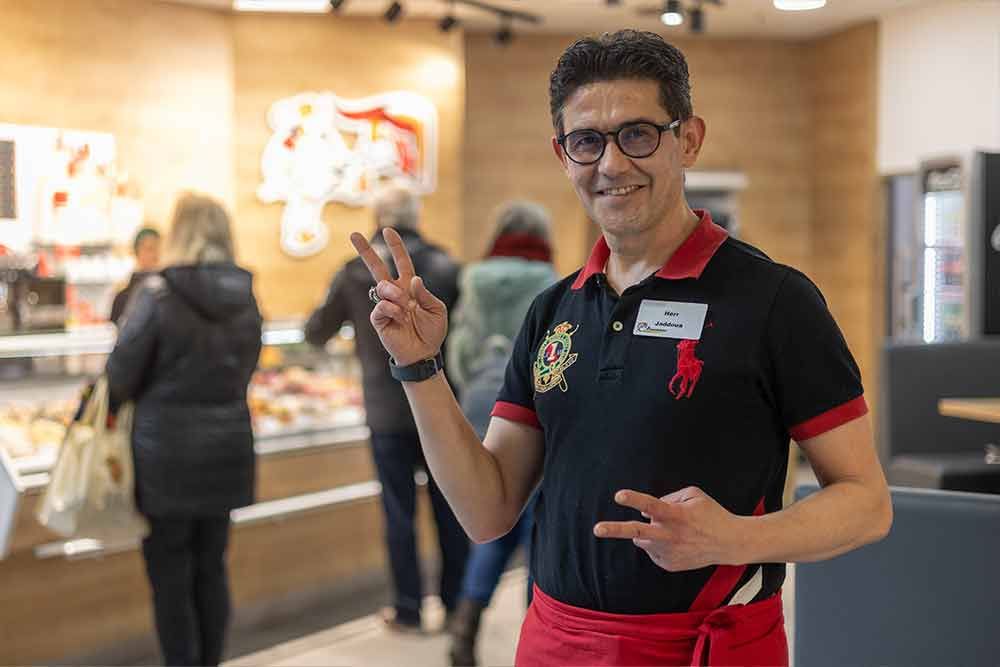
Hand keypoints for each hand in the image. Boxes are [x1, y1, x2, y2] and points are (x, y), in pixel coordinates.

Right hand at [350, 228, 447, 366]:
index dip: (395, 247)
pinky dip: (392, 309)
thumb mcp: (437, 310)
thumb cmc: (432, 332)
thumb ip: (425, 294)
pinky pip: (380, 306)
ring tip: (406, 308)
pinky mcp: (378, 319)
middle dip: (365, 251)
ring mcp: (385, 305)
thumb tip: (412, 279)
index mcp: (409, 287)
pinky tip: (400, 318)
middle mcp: (395, 293)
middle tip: (353, 234)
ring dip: (395, 294)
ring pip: (381, 287)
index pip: (401, 262)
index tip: (388, 231)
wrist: (423, 354)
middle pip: (377, 268)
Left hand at [593, 486, 742, 571]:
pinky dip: (658, 544)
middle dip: (615, 530)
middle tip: (596, 529)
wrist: (729, 544)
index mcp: (676, 515)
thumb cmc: (711, 514)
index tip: (618, 496)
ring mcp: (668, 552)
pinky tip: (677, 542)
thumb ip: (669, 497)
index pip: (652, 505)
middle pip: (637, 532)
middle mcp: (670, 535)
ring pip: (642, 539)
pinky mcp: (668, 565)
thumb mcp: (694, 495)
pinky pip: (652, 550)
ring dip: (648, 532)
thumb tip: (644, 509)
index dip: (634, 500)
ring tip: (672, 531)